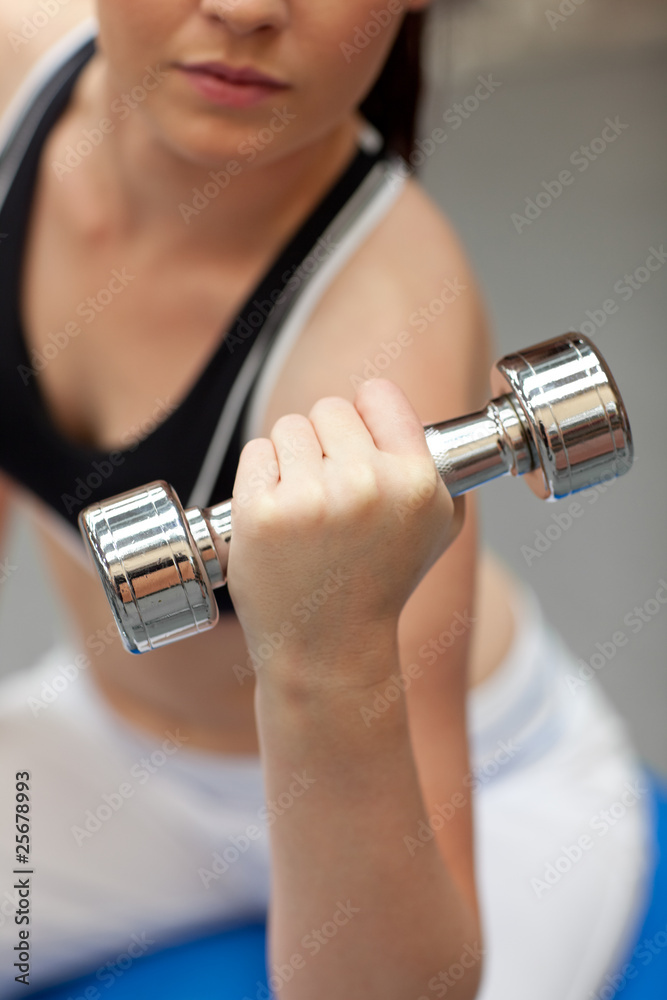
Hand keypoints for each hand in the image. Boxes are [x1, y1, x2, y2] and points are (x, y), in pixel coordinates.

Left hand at [226, 379, 463, 688]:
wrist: (330, 648)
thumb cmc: (380, 585)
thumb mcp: (438, 528)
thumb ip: (435, 466)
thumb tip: (406, 415)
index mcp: (414, 481)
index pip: (377, 394)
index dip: (365, 416)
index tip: (358, 444)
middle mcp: (366, 484)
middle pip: (329, 409)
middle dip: (324, 443)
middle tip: (330, 492)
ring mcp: (311, 499)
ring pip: (287, 428)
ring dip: (290, 460)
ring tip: (305, 510)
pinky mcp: (261, 513)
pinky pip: (255, 453)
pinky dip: (259, 477)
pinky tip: (278, 516)